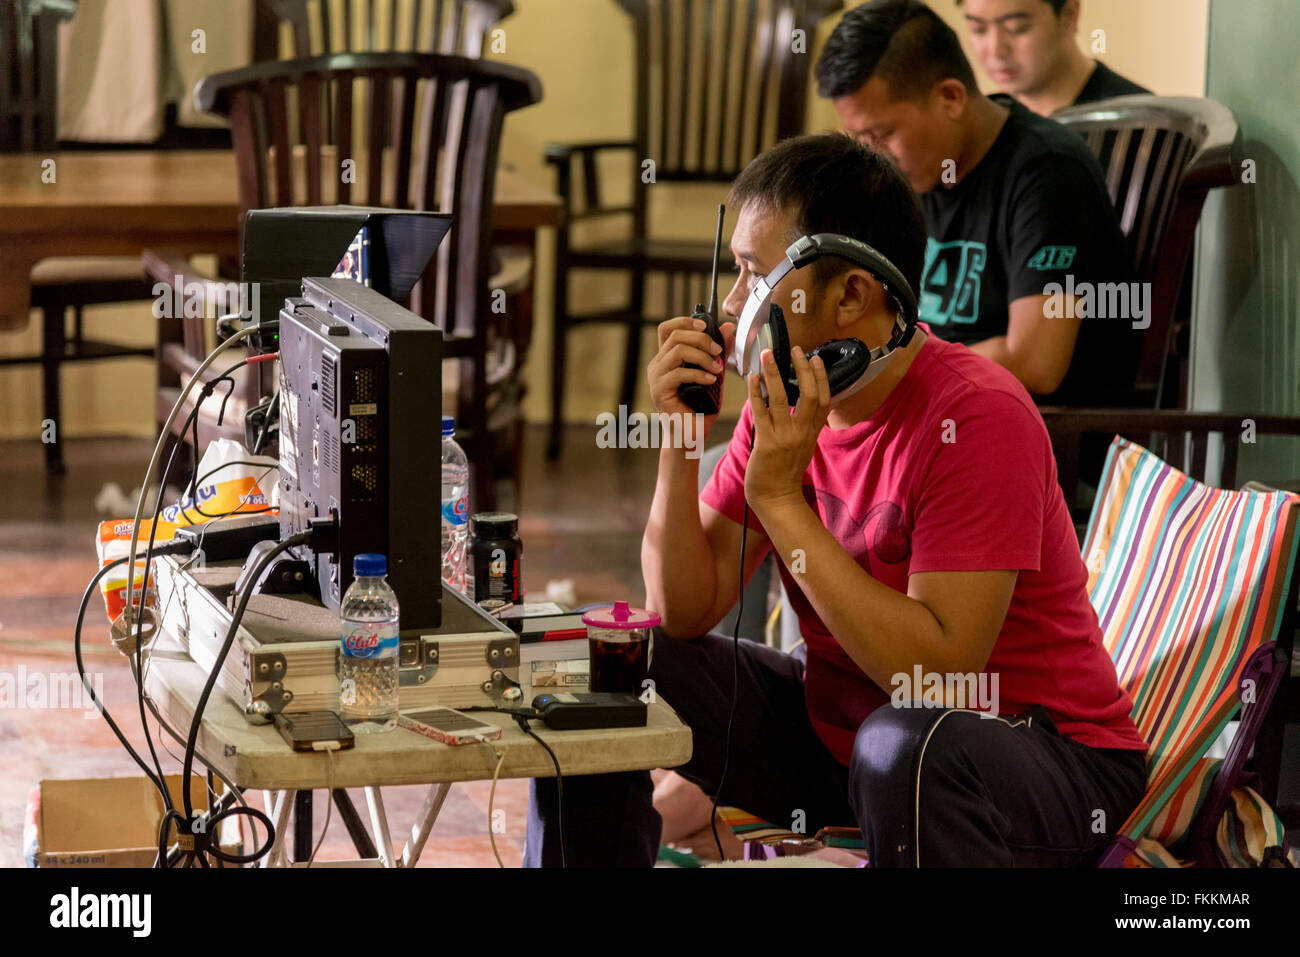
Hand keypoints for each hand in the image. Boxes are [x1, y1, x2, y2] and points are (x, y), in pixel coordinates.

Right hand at [646, 315, 736, 418]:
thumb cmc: (700, 407)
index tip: (706, 327)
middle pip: (675, 336)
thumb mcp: (713, 374)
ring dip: (702, 357)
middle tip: (718, 351)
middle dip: (701, 339)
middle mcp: (658, 365)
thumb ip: (718, 352)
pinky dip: (698, 374)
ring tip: (716, 370)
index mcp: (667, 358)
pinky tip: (710, 381)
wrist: (692, 435)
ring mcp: (656, 377)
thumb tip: (728, 327)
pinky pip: (678, 373)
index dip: (685, 321)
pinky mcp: (659, 390)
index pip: (667, 328)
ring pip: (677, 351)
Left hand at [744, 345, 829, 514]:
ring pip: (783, 399)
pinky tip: (752, 379)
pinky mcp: (767, 443)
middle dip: (803, 369)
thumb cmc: (785, 473)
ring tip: (767, 355)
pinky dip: (756, 393)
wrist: (776, 498)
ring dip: (774, 374)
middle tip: (795, 349)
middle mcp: (802, 433)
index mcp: (812, 433)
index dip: (821, 378)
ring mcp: (785, 438)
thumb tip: (796, 404)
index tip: (816, 359)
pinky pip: (761, 412)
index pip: (824, 400)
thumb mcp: (802, 447)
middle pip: (810, 395)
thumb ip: (802, 426)